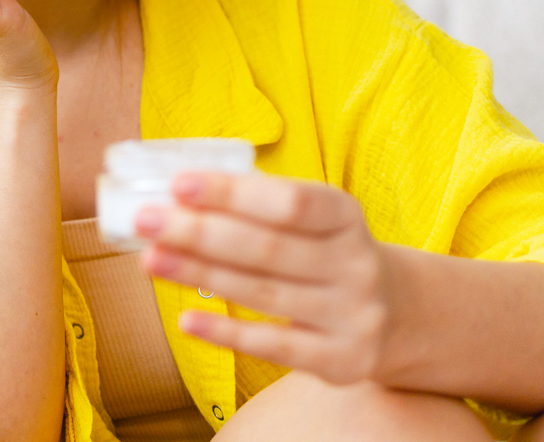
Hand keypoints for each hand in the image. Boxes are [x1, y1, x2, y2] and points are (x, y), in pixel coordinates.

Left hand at [136, 171, 402, 384]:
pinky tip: (186, 319)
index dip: (232, 192)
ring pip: (263, 294)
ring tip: (150, 259)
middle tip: (146, 220)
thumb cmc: (329, 252)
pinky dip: (227, 333)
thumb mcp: (318, 218)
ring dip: (199, 275)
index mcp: (345, 216)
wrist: (398, 313)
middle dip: (199, 233)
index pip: (290, 201)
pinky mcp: (340, 360)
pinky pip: (274, 347)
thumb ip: (263, 203)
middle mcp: (355, 265)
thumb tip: (183, 189)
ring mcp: (351, 315)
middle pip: (267, 249)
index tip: (178, 184)